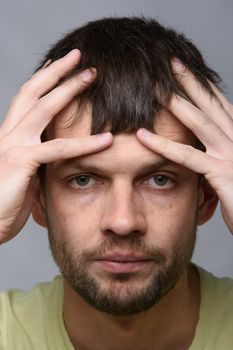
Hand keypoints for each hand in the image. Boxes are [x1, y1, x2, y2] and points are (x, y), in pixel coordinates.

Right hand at [0, 49, 111, 242]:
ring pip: (44, 108)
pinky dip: (84, 144)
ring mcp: (13, 145)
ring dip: (69, 89)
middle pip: (34, 93)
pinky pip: (58, 149)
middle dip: (57, 72)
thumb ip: (38, 160)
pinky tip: (106, 139)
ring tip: (91, 76)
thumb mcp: (24, 174)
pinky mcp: (21, 161)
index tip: (57, 65)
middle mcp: (9, 134)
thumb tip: (55, 156)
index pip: (26, 99)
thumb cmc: (4, 202)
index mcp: (10, 135)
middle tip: (79, 57)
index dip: (41, 79)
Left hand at [137, 60, 232, 232]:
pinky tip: (142, 136)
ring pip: (200, 123)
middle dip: (190, 82)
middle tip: (170, 64)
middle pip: (211, 106)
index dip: (202, 86)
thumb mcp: (231, 170)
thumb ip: (217, 156)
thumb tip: (199, 149)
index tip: (184, 70)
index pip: (219, 106)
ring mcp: (232, 155)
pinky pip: (188, 157)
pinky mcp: (224, 174)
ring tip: (154, 89)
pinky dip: (163, 145)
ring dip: (176, 104)